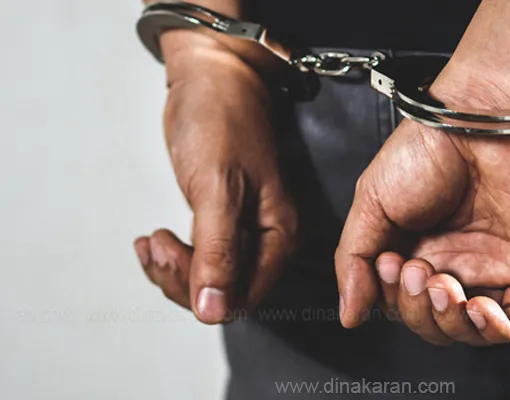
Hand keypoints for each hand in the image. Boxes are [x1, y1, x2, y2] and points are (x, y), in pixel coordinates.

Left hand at [133, 32, 296, 323]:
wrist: (212, 78)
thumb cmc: (223, 120)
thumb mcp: (219, 188)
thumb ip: (218, 252)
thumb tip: (214, 310)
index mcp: (278, 233)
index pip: (245, 294)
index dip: (205, 290)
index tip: (172, 257)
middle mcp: (266, 237)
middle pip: (225, 292)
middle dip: (183, 279)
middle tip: (158, 246)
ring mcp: (244, 229)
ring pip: (208, 278)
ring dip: (172, 270)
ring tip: (151, 242)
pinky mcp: (222, 220)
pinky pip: (198, 257)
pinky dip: (171, 256)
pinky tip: (153, 240)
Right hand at [335, 73, 509, 344]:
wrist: (479, 122)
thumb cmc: (425, 152)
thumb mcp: (371, 203)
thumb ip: (354, 260)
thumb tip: (349, 315)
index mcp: (413, 251)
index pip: (399, 305)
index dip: (391, 300)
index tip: (387, 263)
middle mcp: (451, 263)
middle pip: (431, 322)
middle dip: (417, 310)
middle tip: (413, 270)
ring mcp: (489, 267)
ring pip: (470, 330)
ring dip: (450, 323)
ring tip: (441, 285)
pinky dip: (495, 330)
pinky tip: (477, 308)